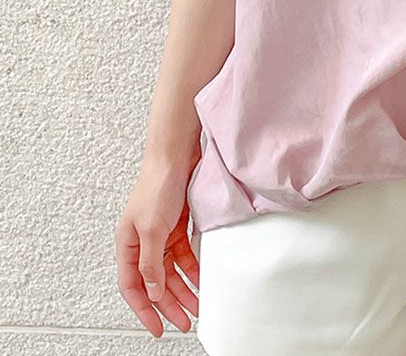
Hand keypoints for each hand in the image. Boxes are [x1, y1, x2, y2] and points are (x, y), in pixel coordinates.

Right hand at [114, 149, 200, 336]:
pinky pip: (184, 254)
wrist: (177, 154)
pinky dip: (192, 267)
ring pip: (171, 270)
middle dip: (169, 303)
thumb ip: (151, 263)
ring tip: (198, 305)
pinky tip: (201, 278)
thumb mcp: (153, 229)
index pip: (133, 286)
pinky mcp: (177, 224)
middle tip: (186, 321)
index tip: (158, 328)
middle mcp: (142, 241)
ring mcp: (160, 232)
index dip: (144, 310)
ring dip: (184, 288)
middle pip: (154, 281)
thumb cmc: (158, 184)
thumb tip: (153, 292)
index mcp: (127, 244)